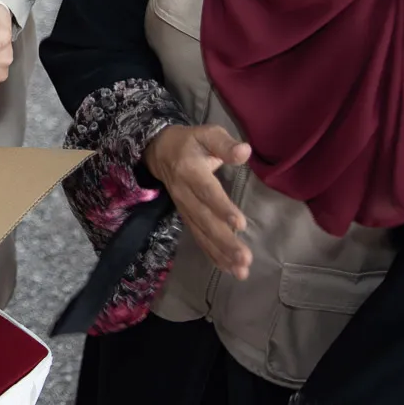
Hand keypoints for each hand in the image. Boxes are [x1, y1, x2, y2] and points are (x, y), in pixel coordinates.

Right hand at [143, 124, 252, 279]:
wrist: (158, 151)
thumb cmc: (190, 142)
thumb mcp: (206, 134)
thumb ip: (225, 144)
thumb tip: (245, 152)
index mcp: (190, 170)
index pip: (206, 191)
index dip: (222, 208)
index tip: (240, 224)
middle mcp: (184, 194)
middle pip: (204, 220)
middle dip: (225, 241)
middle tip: (245, 258)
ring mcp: (184, 208)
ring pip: (202, 233)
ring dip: (221, 253)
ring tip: (241, 270)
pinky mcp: (186, 217)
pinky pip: (198, 238)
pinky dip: (213, 255)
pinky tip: (228, 269)